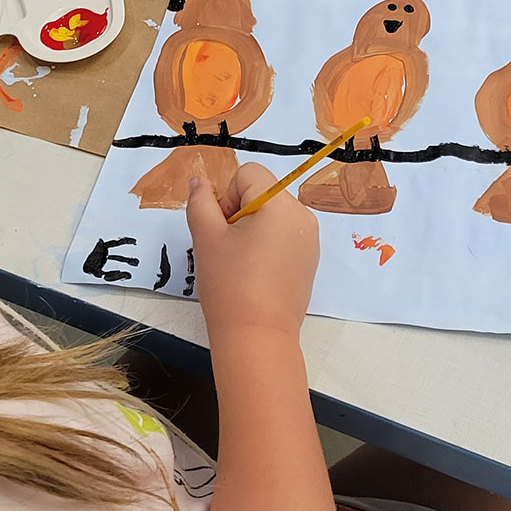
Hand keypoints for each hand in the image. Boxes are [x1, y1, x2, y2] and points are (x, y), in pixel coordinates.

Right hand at [186, 164, 320, 341]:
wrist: (257, 336)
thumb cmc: (231, 286)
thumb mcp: (206, 238)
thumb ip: (200, 202)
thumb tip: (200, 182)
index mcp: (280, 205)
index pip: (249, 174)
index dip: (227, 196)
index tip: (223, 228)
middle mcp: (302, 216)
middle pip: (263, 192)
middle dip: (240, 212)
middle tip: (228, 248)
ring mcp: (310, 239)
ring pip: (273, 213)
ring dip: (252, 228)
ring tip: (241, 262)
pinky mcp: (309, 259)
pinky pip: (285, 234)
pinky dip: (267, 244)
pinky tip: (255, 272)